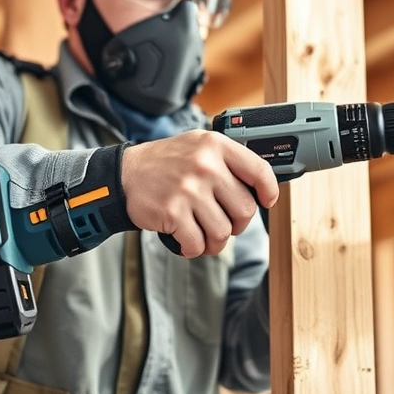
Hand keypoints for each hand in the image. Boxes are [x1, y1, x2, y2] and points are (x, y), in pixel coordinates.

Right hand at [120, 129, 278, 257]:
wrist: (125, 175)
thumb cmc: (167, 164)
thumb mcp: (199, 147)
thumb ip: (228, 161)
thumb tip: (261, 187)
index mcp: (215, 146)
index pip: (259, 170)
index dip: (268, 191)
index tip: (266, 201)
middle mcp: (205, 165)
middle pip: (245, 210)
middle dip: (237, 224)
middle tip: (223, 222)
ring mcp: (189, 189)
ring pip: (223, 232)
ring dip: (215, 241)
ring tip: (203, 233)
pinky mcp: (173, 212)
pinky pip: (198, 243)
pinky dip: (194, 248)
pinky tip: (186, 239)